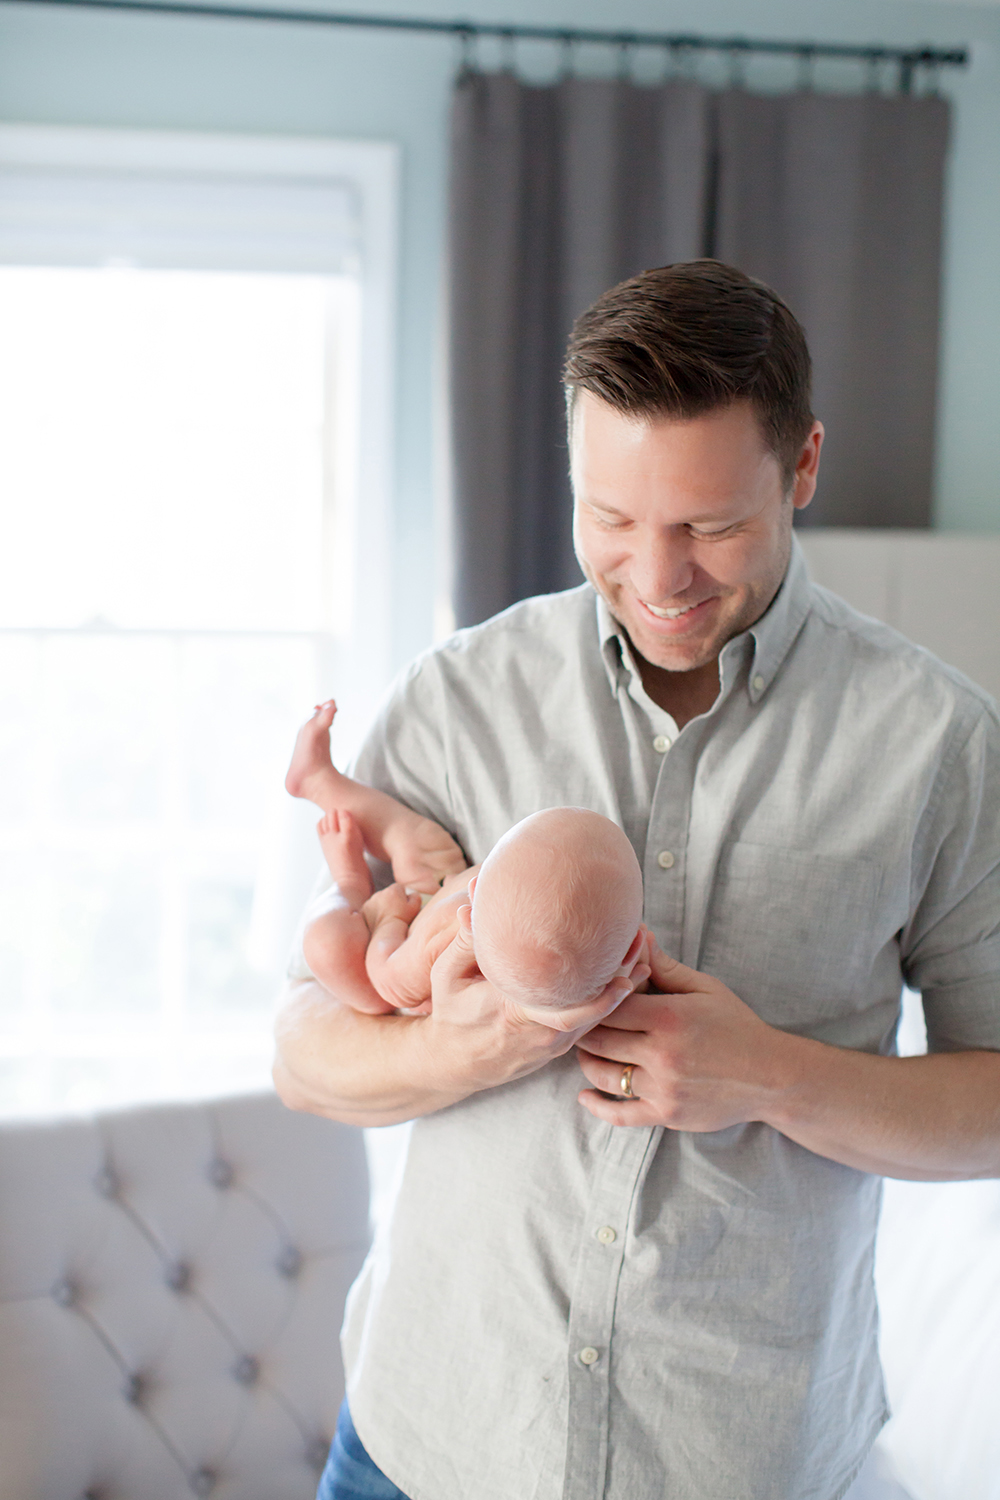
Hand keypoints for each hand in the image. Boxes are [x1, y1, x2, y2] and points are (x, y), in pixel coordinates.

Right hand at [414, 908, 650, 1095]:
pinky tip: (627, 970)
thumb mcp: (448, 976)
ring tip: (642, 946)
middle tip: (643, 938)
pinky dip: (611, 997)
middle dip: (624, 975)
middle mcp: (542, 1035)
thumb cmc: (451, 1014)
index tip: (625, 970)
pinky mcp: (559, 1045)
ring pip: (599, 1016)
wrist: (454, 1062)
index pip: (568, 1012)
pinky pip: (593, 1021)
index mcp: (516, 1016)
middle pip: (596, 1010)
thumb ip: (466, 941)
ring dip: (623, 982)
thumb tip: (472, 902)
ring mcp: (554, 1044)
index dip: (602, 996)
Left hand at [576, 935, 787, 1128]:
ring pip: (604, 1075)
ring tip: (586, 1051)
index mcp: (669, 1017)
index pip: (610, 1006)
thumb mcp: (705, 989)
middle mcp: (662, 1054)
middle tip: (578, 1022)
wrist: (771, 1076)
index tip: (590, 996)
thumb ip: (665, 966)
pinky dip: (597, 1106)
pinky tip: (585, 1096)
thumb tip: (638, 935)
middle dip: (586, 1030)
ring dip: (588, 1062)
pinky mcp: (666, 1114)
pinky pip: (620, 1115)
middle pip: (599, 1040)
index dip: (595, 1000)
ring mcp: (663, 1088)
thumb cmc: (736, 1026)